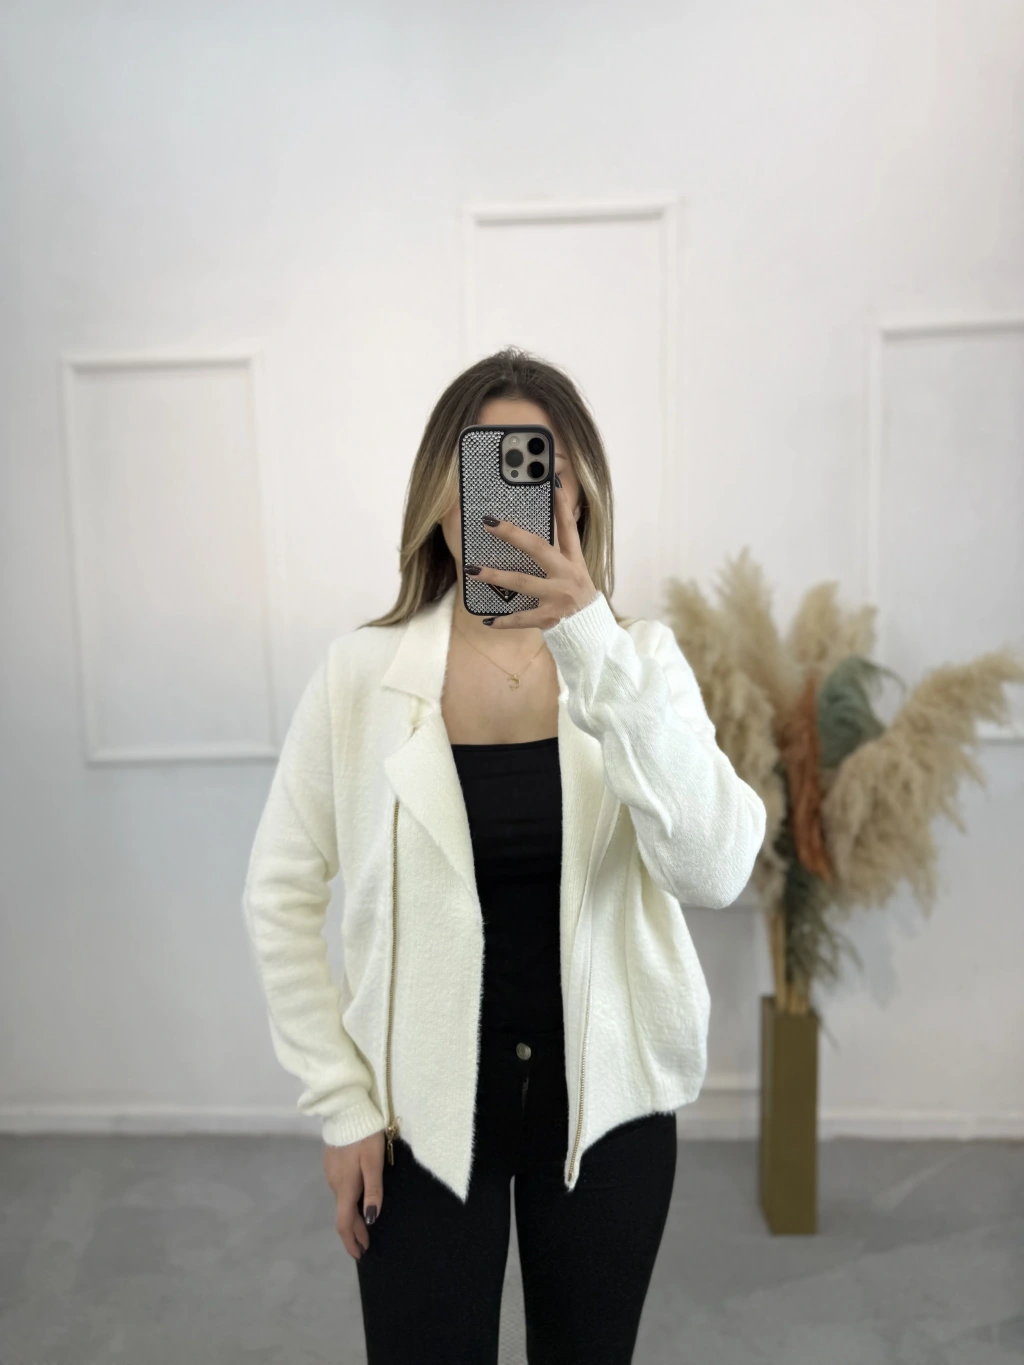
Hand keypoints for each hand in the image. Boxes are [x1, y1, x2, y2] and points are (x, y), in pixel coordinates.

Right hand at [324, 1129, 384, 1261]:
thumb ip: (373, 1191)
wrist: (346, 1110)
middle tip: (366, 1245)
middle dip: (355, 1232)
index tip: (360, 1255)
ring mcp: (330, 1173)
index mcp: (345, 1187)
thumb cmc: (365, 1136)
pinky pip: (340, 1188)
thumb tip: (371, 1220)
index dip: (351, 1241)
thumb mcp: (374, 1163)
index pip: (344, 1223)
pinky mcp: (331, 1163)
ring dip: (352, 1216)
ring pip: (341, 1201)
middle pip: (343, 1214)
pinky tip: (357, 1199)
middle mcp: (334, 1183)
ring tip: (365, 1225)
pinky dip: (348, 1200)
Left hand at [473, 478, 599, 629]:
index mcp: (573, 559)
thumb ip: (558, 550)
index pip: (568, 526)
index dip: (562, 504)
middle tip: (489, 523)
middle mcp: (566, 574)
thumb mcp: (574, 569)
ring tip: (472, 570)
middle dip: (513, 534)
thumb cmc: (575, 593)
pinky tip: (488, 620)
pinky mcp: (549, 617)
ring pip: (523, 582)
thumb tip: (529, 530)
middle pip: (539, 548)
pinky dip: (504, 620)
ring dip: (495, 576)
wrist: (590, 629)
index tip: (552, 481)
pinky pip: (522, 618)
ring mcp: (558, 596)